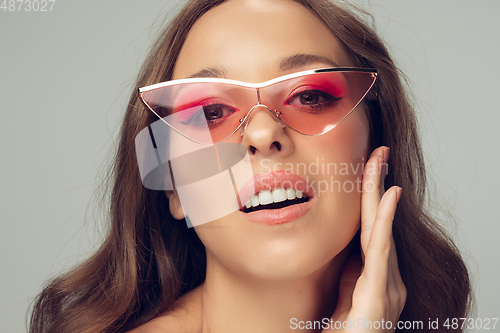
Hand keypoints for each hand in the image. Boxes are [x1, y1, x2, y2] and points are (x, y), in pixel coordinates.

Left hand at [323, 146, 405, 331]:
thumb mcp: (342, 293)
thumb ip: (346, 270)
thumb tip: (341, 245)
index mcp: (375, 276)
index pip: (373, 229)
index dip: (373, 198)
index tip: (370, 168)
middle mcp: (388, 277)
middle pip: (380, 223)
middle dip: (378, 185)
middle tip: (378, 151)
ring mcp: (388, 285)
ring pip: (381, 229)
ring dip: (380, 192)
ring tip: (378, 161)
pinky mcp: (380, 294)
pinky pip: (381, 250)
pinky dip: (386, 220)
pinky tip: (390, 195)